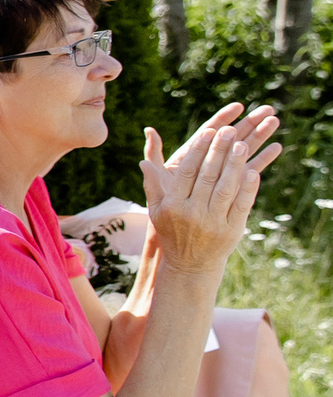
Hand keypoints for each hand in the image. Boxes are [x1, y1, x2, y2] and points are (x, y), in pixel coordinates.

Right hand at [139, 104, 279, 275]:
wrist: (190, 264)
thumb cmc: (172, 231)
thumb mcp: (157, 209)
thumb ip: (153, 185)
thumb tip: (143, 162)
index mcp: (173, 205)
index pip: (187, 172)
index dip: (199, 150)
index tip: (209, 132)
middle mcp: (192, 213)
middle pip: (208, 176)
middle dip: (219, 151)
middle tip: (230, 131)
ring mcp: (214, 222)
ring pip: (226, 188)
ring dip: (235, 165)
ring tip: (243, 144)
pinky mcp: (232, 230)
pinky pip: (242, 205)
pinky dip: (248, 188)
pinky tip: (253, 171)